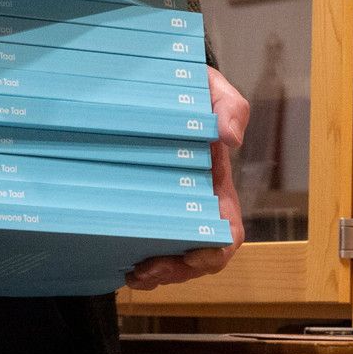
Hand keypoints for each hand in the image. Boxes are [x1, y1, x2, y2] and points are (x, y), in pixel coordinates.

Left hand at [125, 66, 248, 291]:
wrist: (167, 79)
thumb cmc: (194, 87)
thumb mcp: (214, 89)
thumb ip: (229, 106)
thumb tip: (231, 138)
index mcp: (219, 183)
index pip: (226, 230)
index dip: (212, 252)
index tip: (189, 257)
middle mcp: (200, 201)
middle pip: (200, 254)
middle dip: (176, 271)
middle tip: (143, 273)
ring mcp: (176, 204)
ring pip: (176, 253)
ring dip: (159, 271)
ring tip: (132, 274)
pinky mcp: (150, 200)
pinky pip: (153, 236)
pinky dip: (142, 253)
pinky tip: (121, 256)